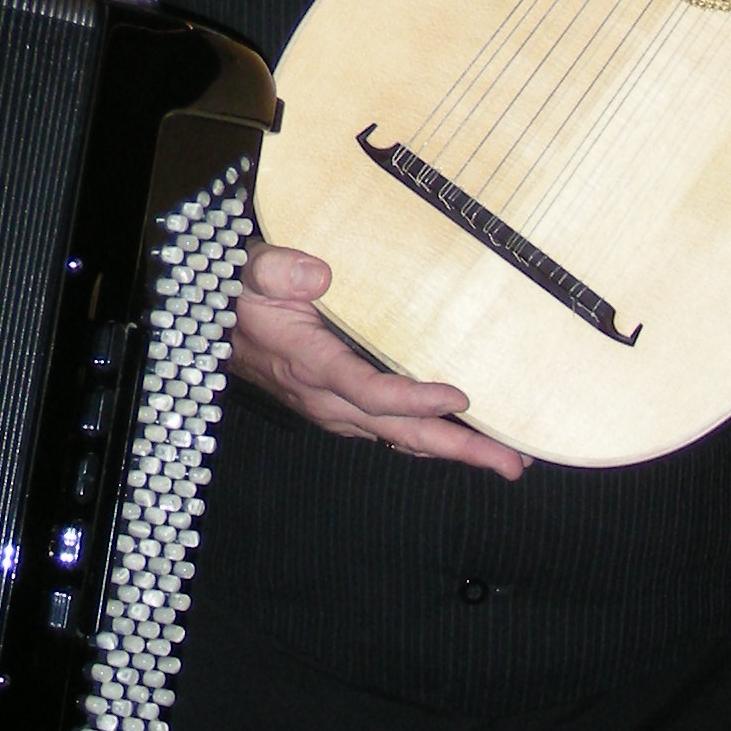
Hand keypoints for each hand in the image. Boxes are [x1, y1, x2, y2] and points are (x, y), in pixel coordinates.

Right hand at [230, 240, 527, 478]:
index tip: (459, 397)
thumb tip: (319, 274)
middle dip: (457, 448)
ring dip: (452, 450)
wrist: (218, 322)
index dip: (413, 399)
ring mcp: (335, 408)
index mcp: (309, 362)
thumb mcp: (253, 270)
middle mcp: (325, 396)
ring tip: (504, 459)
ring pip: (399, 438)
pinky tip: (457, 442)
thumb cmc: (244, 292)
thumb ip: (279, 269)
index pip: (368, 390)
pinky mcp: (342, 407)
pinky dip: (427, 439)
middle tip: (511, 462)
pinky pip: (390, 432)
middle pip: (398, 431)